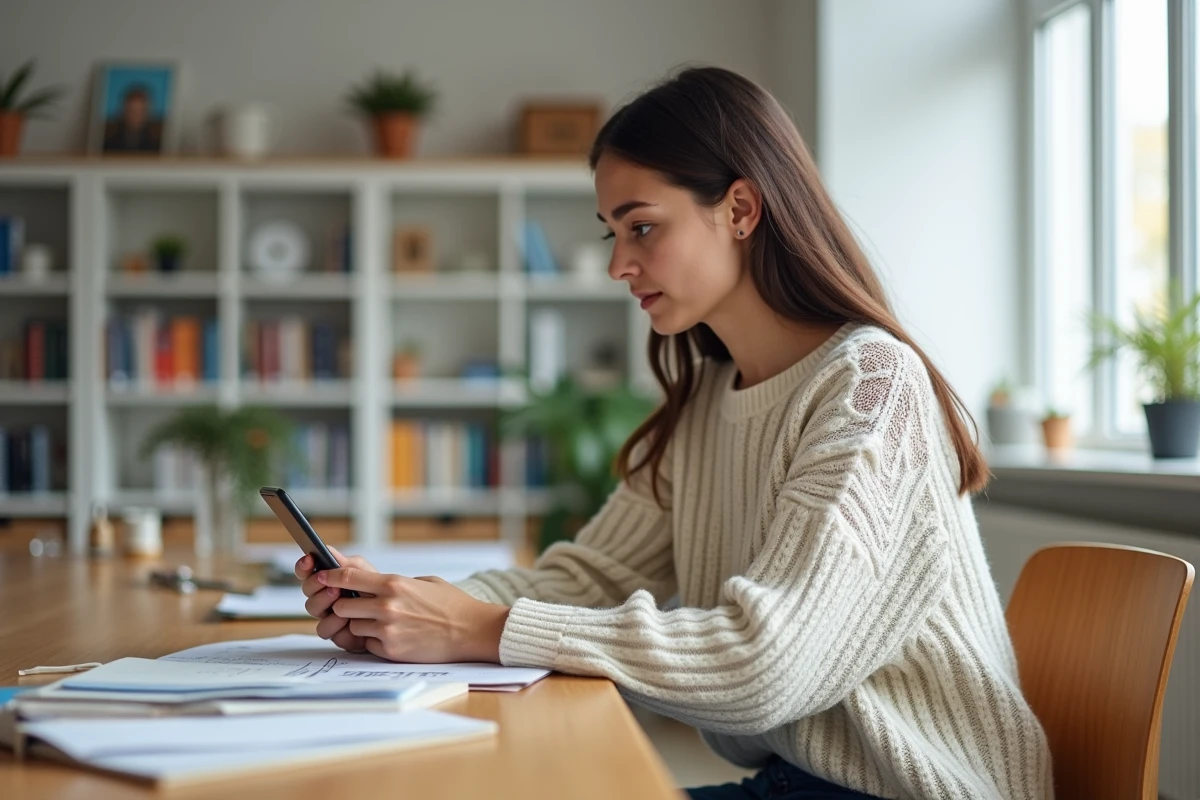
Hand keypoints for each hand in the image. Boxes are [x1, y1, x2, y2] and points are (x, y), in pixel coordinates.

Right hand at [295, 546, 376, 653]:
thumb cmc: (380, 591)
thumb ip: (347, 565)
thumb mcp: (366, 573)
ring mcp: (328, 615)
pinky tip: (348, 619)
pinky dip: (335, 623)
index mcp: (329, 580)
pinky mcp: (336, 634)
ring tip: (340, 597)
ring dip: (324, 602)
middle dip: (316, 585)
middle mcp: (324, 598)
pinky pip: (325, 630)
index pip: (307, 572)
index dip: (304, 566)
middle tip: (332, 584)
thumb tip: (326, 550)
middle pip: (307, 591)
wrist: (397, 614)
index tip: (309, 559)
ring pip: (312, 610)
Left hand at [316, 566, 510, 663]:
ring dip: (359, 623)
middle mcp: (386, 605)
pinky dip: (373, 640)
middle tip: (351, 604)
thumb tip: (365, 579)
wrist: (472, 631)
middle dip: (343, 604)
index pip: (348, 576)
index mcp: (394, 583)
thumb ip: (392, 581)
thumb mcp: (422, 582)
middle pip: (342, 604)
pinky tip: (392, 635)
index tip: (322, 576)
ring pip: (353, 625)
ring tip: (378, 621)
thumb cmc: (451, 604)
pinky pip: (368, 643)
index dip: (330, 576)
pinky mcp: (391, 650)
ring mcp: (387, 629)